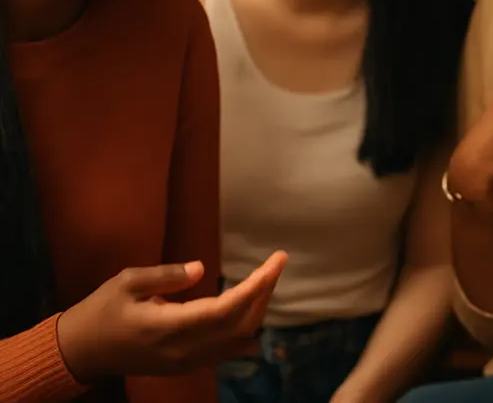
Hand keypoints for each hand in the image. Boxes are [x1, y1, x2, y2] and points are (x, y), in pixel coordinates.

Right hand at [56, 251, 287, 383]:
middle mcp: (181, 350)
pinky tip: (253, 306)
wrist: (82, 352)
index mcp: (167, 327)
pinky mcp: (184, 365)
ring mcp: (184, 362)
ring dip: (257, 309)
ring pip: (236, 340)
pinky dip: (245, 326)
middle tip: (276, 262)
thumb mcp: (127, 282)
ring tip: (267, 278)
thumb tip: (201, 268)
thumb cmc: (102, 310)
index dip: (255, 286)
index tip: (275, 261)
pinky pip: (225, 350)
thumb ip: (166, 276)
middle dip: (263, 293)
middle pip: (238, 325)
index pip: (224, 310)